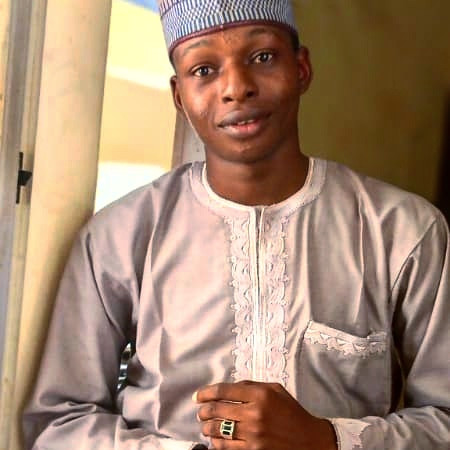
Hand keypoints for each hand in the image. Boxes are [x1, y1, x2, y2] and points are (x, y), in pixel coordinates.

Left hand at [194, 380, 336, 449]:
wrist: (310, 440)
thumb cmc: (292, 413)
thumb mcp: (275, 390)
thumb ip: (252, 385)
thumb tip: (230, 387)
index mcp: (260, 394)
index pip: (224, 390)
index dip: (207, 392)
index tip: (198, 396)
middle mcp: (254, 413)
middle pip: (218, 409)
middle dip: (204, 411)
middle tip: (200, 412)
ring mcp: (253, 434)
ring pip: (218, 430)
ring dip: (207, 427)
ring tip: (205, 425)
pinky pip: (226, 447)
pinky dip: (216, 443)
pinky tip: (214, 440)